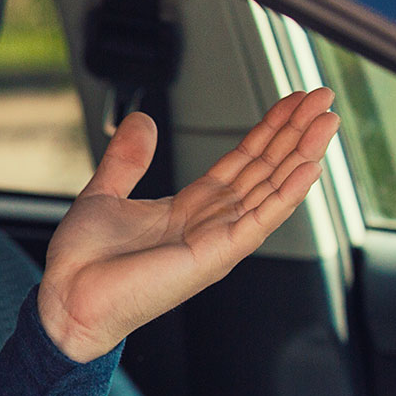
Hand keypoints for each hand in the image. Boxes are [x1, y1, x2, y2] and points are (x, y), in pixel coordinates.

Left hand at [38, 88, 340, 361]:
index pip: (243, 161)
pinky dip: (287, 193)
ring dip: (302, 154)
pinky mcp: (216, 255)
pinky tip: (310, 167)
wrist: (68, 297)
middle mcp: (211, 224)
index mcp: (190, 209)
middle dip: (296, 132)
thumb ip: (128, 158)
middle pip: (266, 169)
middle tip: (323, 98)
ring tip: (327, 121)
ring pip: (272, 189)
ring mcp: (218, 240)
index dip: (269, 129)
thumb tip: (142, 120)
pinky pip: (261, 220)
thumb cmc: (85, 261)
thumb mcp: (106, 193)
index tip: (293, 102)